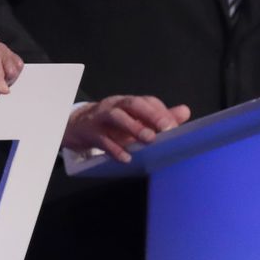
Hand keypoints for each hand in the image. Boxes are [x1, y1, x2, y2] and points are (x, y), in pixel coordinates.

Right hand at [63, 95, 191, 162]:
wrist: (74, 126)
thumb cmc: (109, 124)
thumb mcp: (132, 119)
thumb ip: (159, 116)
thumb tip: (185, 111)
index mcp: (127, 103)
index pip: (146, 101)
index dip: (161, 112)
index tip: (175, 126)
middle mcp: (114, 106)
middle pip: (132, 104)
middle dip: (151, 115)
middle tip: (167, 129)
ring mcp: (100, 118)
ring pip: (116, 117)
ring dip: (133, 127)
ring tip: (149, 139)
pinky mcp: (89, 133)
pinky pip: (101, 139)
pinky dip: (114, 148)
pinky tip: (126, 158)